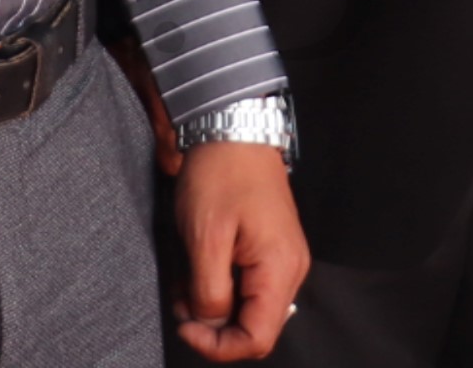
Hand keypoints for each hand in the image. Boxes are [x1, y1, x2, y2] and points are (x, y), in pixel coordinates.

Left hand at [171, 141, 306, 360]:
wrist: (233, 127)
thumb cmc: (221, 174)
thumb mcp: (205, 238)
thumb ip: (210, 291)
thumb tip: (212, 322)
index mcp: (279, 268)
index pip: (258, 338)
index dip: (220, 346)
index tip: (188, 327)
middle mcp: (290, 268)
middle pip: (256, 326)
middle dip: (213, 324)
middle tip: (182, 301)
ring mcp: (282, 258)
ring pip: (249, 306)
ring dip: (214, 304)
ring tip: (187, 279)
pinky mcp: (271, 248)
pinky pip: (248, 284)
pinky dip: (221, 285)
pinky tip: (200, 265)